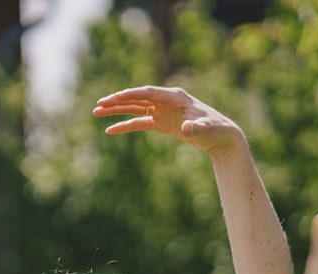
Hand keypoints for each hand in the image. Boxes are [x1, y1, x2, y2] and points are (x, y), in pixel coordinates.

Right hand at [93, 86, 243, 155]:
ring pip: (134, 109)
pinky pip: (138, 123)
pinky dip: (125, 126)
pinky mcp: (161, 122)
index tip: (114, 98)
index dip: (130, 95)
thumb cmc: (215, 130)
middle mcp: (166, 101)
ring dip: (116, 110)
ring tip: (97, 112)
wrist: (220, 137)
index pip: (148, 93)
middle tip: (98, 104)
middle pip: (137, 98)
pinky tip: (110, 130)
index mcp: (175, 97)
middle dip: (117, 101)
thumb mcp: (205, 129)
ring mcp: (162, 111)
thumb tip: (187, 128)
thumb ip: (195, 128)